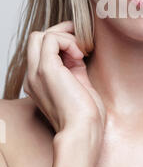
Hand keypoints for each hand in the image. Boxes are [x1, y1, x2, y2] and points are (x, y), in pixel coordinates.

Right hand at [23, 21, 105, 137]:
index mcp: (39, 81)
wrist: (83, 132)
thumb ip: (75, 67)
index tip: (82, 50)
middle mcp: (32, 76)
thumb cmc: (86, 116)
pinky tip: (80, 55)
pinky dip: (68, 41)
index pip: (42, 49)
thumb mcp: (80, 85)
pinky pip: (51, 39)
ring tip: (81, 53)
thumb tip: (79, 51)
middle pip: (36, 38)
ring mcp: (36, 73)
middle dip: (61, 33)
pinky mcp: (46, 70)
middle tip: (81, 44)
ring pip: (40, 35)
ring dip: (65, 37)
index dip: (62, 43)